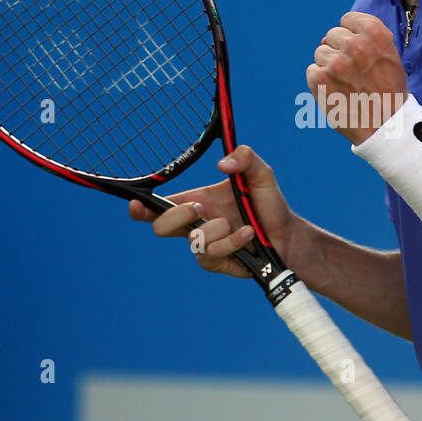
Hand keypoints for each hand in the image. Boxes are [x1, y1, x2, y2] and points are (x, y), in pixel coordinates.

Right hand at [128, 145, 294, 276]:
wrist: (287, 235)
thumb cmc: (268, 204)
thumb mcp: (261, 175)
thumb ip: (246, 159)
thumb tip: (223, 163)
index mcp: (197, 200)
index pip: (160, 205)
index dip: (141, 207)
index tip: (134, 203)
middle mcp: (196, 224)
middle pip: (161, 227)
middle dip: (175, 216)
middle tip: (198, 207)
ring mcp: (205, 244)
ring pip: (193, 240)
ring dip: (217, 229)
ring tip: (239, 224)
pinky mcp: (216, 262)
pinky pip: (212, 253)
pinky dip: (232, 241)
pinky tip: (248, 234)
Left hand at [306, 11, 407, 144]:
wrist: (385, 126)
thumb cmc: (389, 91)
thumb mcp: (390, 56)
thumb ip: (368, 37)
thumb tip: (336, 32)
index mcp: (374, 34)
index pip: (348, 19)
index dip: (352, 35)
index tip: (358, 51)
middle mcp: (354, 44)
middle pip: (332, 35)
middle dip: (340, 51)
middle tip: (354, 73)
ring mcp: (335, 62)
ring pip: (321, 53)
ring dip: (330, 67)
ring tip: (347, 84)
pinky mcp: (319, 79)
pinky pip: (312, 70)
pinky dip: (321, 82)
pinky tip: (337, 92)